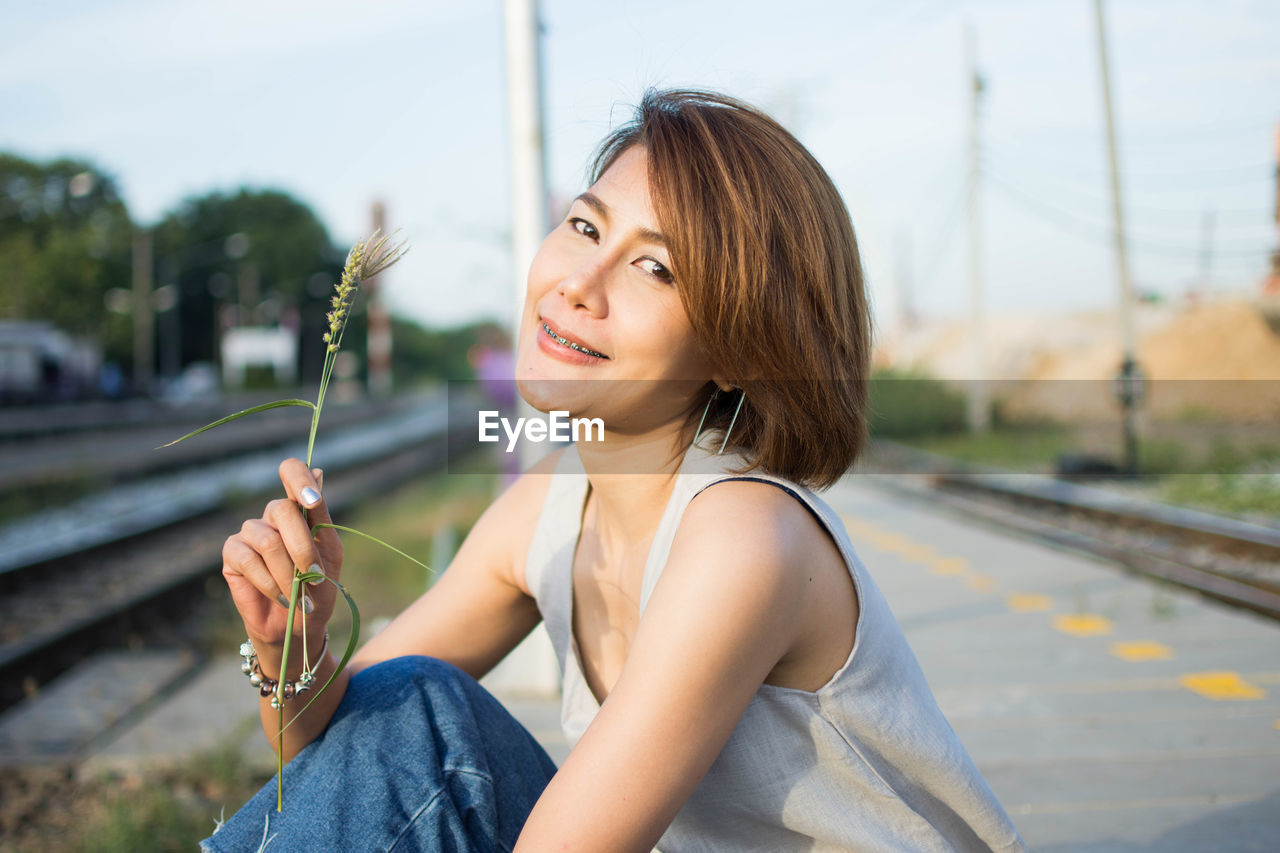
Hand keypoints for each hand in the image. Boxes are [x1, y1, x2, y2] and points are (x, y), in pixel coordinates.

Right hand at [221, 458, 342, 673]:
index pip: (291, 471)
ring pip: (267, 539)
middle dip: (302, 546)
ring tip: (298, 593)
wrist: (299, 627)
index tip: (312, 501)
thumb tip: (318, 471)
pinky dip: (270, 582)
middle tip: (313, 575)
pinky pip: (248, 559)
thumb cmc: (318, 588)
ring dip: (288, 571)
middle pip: (282, 508)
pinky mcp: (232, 554)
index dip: (298, 479)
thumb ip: (321, 515)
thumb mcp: (329, 553)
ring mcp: (250, 533)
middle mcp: (272, 515)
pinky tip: (281, 596)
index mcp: (300, 509)